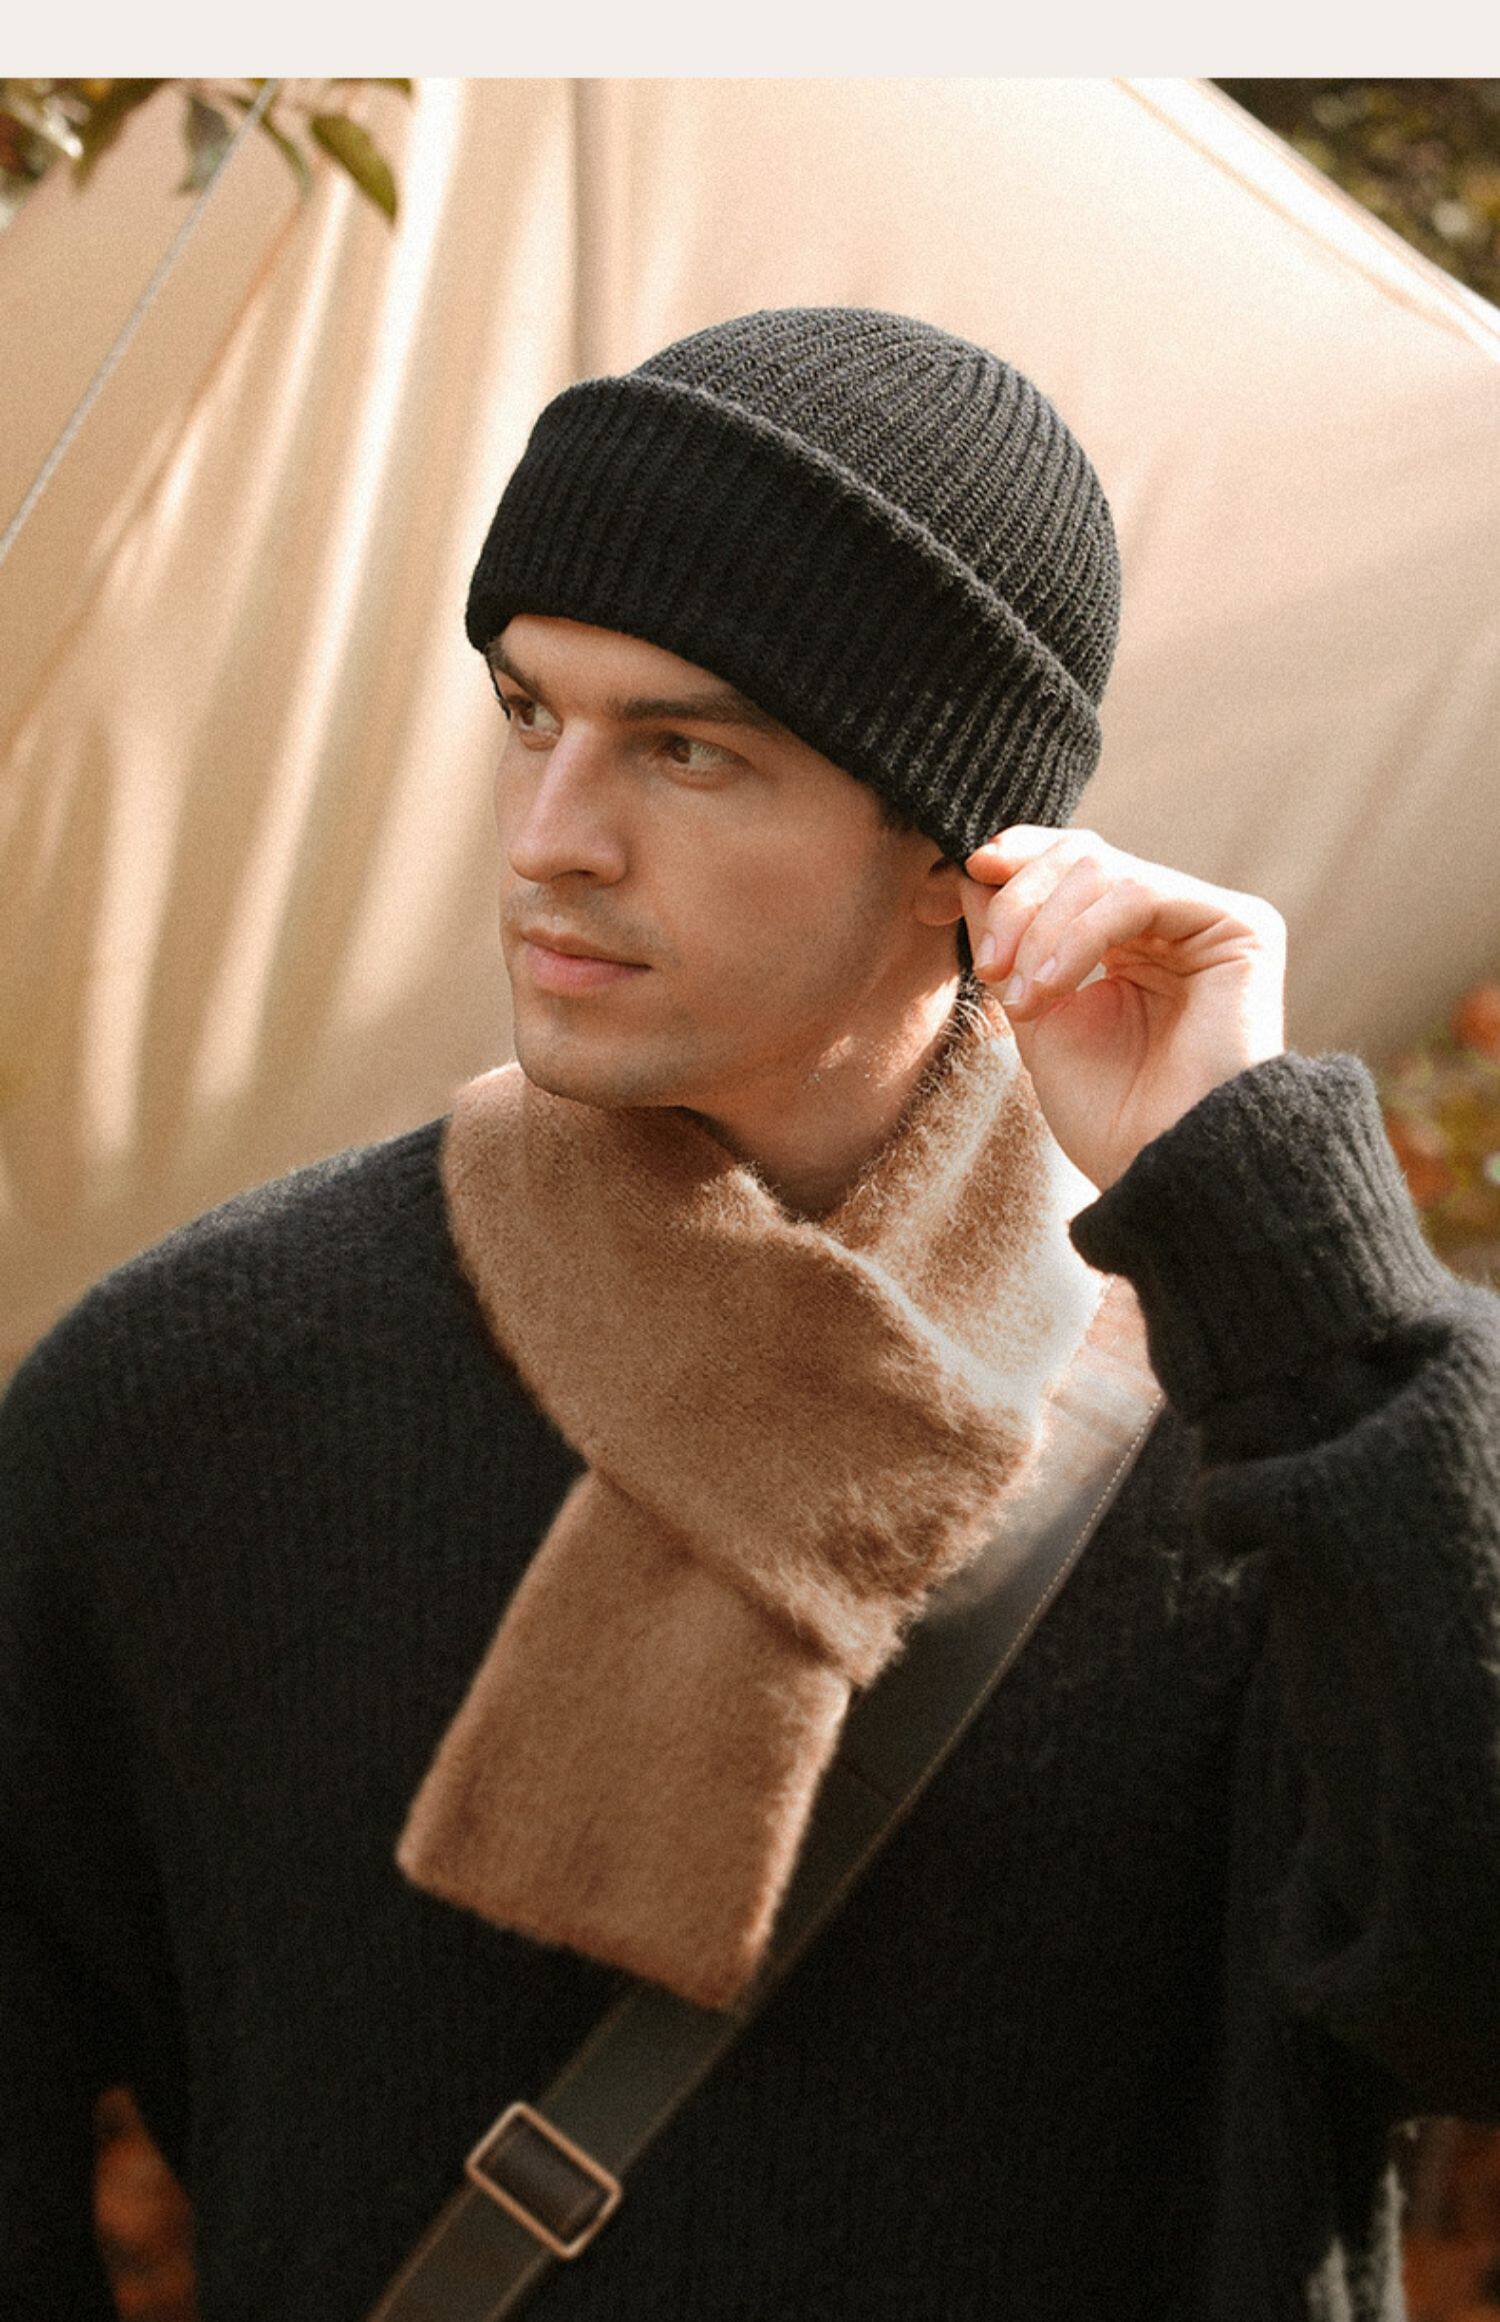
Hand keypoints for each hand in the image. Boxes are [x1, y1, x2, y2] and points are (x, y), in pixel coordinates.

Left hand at [960, 826, 1287, 1192]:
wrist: (1161, 1170)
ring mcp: (1209, 921)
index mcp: (1131, 939)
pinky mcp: (1241, 927)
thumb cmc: (1107, 1113)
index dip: (1015, 862)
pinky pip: (1138, 894)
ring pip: (1104, 870)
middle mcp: (1174, 923)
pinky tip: (1051, 989)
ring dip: (1042, 930)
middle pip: (1082, 857)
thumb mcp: (1035, 1012)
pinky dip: (1079, 936)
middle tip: (988, 965)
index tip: (953, 882)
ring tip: (1022, 998)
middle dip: (1018, 901)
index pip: (1072, 864)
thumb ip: (1009, 940)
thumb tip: (971, 868)